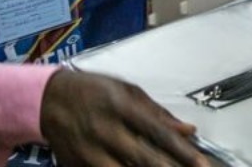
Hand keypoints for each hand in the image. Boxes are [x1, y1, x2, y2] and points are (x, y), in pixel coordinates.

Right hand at [41, 70, 208, 166]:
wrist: (49, 99)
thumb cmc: (95, 91)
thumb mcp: (127, 91)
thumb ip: (158, 113)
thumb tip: (188, 130)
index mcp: (121, 106)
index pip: (158, 132)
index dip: (182, 150)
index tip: (202, 164)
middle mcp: (106, 130)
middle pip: (143, 157)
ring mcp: (90, 152)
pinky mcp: (77, 166)